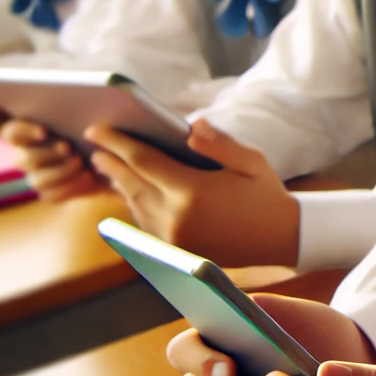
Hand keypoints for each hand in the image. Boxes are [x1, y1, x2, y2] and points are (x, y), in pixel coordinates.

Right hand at [1, 119, 101, 201]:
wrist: (113, 154)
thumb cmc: (97, 128)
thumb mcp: (92, 117)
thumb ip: (79, 114)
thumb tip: (79, 115)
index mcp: (29, 133)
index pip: (12, 132)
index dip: (23, 132)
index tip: (44, 131)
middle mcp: (26, 155)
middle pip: (23, 159)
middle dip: (46, 154)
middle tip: (67, 148)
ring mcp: (37, 176)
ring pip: (37, 181)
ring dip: (60, 172)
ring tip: (81, 162)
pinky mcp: (51, 192)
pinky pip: (52, 195)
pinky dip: (71, 187)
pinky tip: (89, 177)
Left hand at [88, 118, 300, 266]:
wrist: (280, 238)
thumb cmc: (266, 194)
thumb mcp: (250, 161)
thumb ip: (218, 143)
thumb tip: (191, 124)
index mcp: (193, 192)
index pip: (143, 161)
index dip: (117, 143)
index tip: (96, 129)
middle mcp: (175, 218)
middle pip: (130, 183)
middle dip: (110, 162)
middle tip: (94, 144)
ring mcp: (171, 238)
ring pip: (134, 204)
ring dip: (120, 183)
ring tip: (110, 165)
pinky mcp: (173, 251)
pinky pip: (143, 223)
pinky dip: (134, 204)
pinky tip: (133, 191)